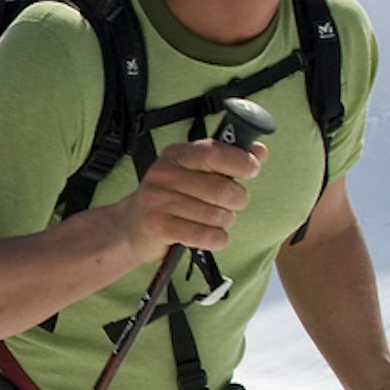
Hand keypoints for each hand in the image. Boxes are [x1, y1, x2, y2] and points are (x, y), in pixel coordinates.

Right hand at [128, 138, 258, 258]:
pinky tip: (210, 235)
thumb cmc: (170, 198)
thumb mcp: (194, 172)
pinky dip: (217, 239)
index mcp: (176, 155)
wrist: (130, 226)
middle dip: (237, 200)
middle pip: (221, 189)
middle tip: (232, 204)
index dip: (240, 161)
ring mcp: (159, 201)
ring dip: (225, 222)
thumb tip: (259, 151)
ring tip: (214, 220)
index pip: (213, 153)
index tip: (252, 170)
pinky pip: (205, 235)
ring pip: (216, 215)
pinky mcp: (159, 227)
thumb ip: (227, 160)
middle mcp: (164, 174)